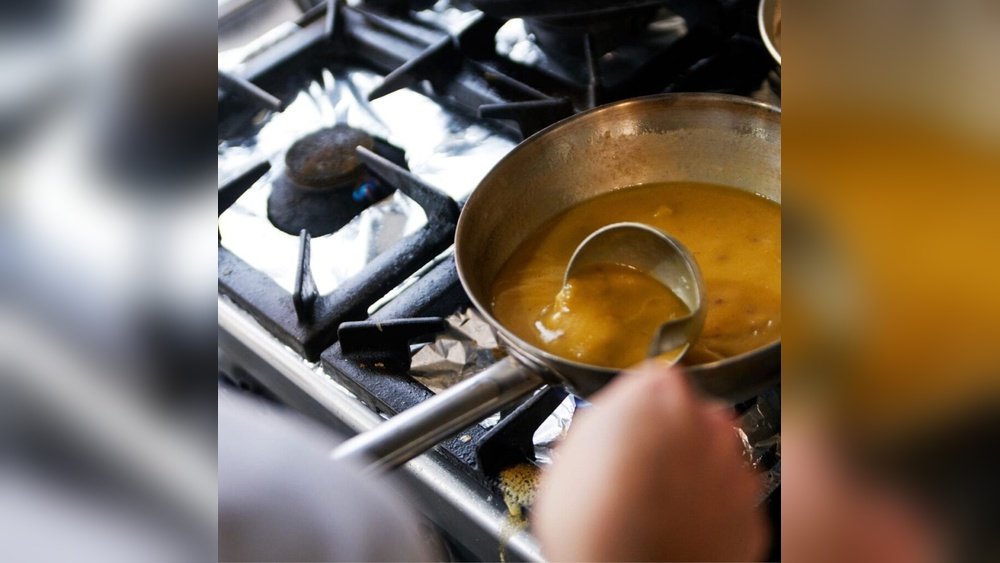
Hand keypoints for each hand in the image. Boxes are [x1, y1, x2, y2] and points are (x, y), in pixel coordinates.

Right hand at [533, 363, 768, 561]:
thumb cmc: (592, 521)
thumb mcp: (569, 453)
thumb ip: (604, 421)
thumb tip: (613, 420)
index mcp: (659, 394)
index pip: (657, 377)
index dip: (640, 404)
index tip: (631, 425)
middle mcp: (707, 422)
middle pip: (694, 414)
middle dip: (675, 436)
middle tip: (644, 470)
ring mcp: (735, 470)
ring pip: (718, 457)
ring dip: (699, 473)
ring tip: (662, 506)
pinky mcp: (751, 515)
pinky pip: (732, 503)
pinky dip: (715, 513)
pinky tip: (682, 530)